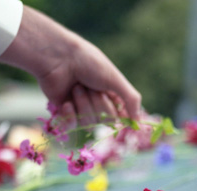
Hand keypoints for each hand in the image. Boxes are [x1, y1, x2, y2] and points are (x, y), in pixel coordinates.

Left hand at [0, 6, 140, 124]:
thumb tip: (138, 123)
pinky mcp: (66, 112)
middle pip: (106, 120)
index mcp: (112, 93)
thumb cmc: (88, 63)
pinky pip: (74, 126)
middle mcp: (98, 102)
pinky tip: (66, 102)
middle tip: (90, 86)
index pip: (123, 115)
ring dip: (83, 104)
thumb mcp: (115, 79)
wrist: (58, 58)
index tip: (121, 113)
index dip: (121, 115)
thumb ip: (131, 100)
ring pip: (90, 122)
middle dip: (98, 103)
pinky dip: (70, 114)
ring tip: (76, 87)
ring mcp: (82, 108)